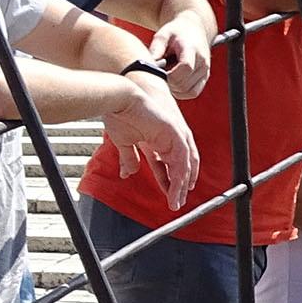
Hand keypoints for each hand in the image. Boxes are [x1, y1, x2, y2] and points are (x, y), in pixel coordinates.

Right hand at [104, 77, 198, 209]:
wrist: (118, 99)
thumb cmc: (118, 115)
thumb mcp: (123, 143)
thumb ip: (129, 158)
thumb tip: (128, 173)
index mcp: (156, 141)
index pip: (166, 167)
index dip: (168, 182)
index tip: (169, 197)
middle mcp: (168, 140)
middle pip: (178, 168)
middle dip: (178, 187)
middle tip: (176, 203)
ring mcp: (173, 136)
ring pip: (183, 165)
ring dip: (180, 184)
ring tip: (176, 200)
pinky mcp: (174, 132)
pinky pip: (182, 158)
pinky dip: (180, 173)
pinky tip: (177, 187)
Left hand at [150, 11, 213, 99]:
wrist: (193, 29)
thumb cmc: (176, 32)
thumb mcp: (162, 35)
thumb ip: (155, 50)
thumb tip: (146, 66)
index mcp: (192, 49)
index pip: (185, 68)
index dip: (169, 75)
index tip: (158, 72)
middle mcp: (203, 62)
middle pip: (185, 84)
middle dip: (168, 83)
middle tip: (158, 75)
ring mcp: (205, 72)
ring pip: (189, 91)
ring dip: (174, 89)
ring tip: (166, 77)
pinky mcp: (204, 78)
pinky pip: (192, 92)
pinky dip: (181, 92)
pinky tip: (173, 83)